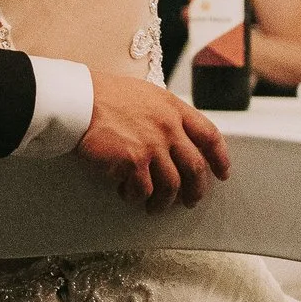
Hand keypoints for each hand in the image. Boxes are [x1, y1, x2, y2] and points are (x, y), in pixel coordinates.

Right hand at [76, 75, 229, 211]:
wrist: (79, 99)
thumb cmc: (104, 95)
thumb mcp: (145, 95)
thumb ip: (165, 114)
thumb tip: (175, 137)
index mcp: (173, 108)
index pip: (209, 136)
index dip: (219, 158)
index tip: (221, 172)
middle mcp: (168, 128)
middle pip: (195, 168)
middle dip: (196, 190)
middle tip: (190, 200)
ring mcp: (152, 146)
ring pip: (171, 186)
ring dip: (164, 201)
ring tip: (155, 206)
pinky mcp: (133, 162)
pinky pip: (143, 190)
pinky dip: (137, 197)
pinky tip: (128, 194)